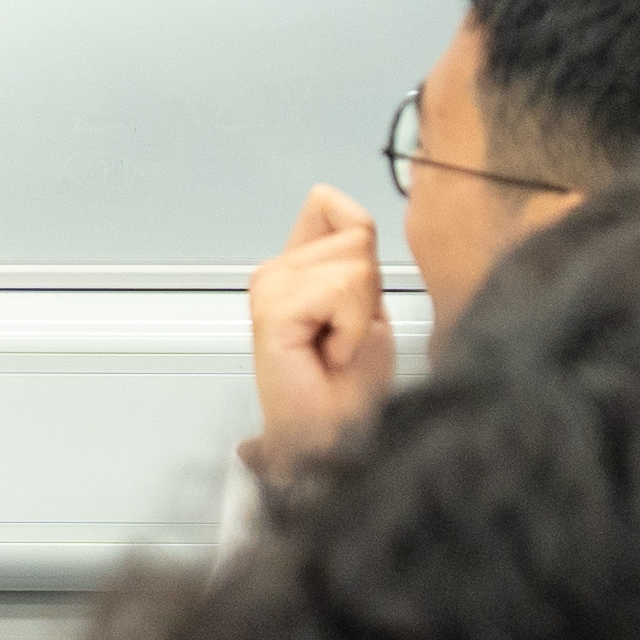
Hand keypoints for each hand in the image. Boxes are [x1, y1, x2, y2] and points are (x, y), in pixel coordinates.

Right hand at [242, 187, 391, 469]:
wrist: (337, 438)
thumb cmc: (350, 391)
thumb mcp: (369, 306)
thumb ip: (355, 253)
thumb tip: (335, 201)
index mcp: (296, 270)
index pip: (332, 207)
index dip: (363, 248)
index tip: (354, 309)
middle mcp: (275, 273)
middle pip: (357, 234)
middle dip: (370, 293)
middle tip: (346, 339)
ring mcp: (269, 288)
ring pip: (354, 263)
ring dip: (362, 317)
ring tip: (338, 350)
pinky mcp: (272, 308)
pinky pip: (342, 289)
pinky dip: (351, 330)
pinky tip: (330, 355)